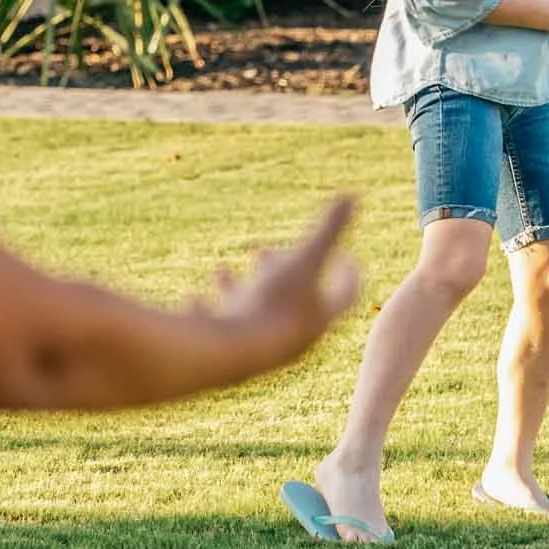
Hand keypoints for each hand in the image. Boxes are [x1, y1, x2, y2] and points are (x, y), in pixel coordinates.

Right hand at [191, 197, 360, 366]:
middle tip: (266, 253)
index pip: (345, 295)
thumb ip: (330, 228)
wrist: (232, 354)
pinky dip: (208, 310)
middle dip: (280, 275)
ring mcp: (258, 345)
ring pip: (249, 313)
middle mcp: (291, 335)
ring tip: (221, 270)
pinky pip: (217, 329)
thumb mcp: (304, 258)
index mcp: (318, 317)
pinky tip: (195, 298)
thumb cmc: (273, 303)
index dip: (348, 273)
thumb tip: (353, 194)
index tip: (344, 255)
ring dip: (237, 289)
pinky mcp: (228, 351)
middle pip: (293, 305)